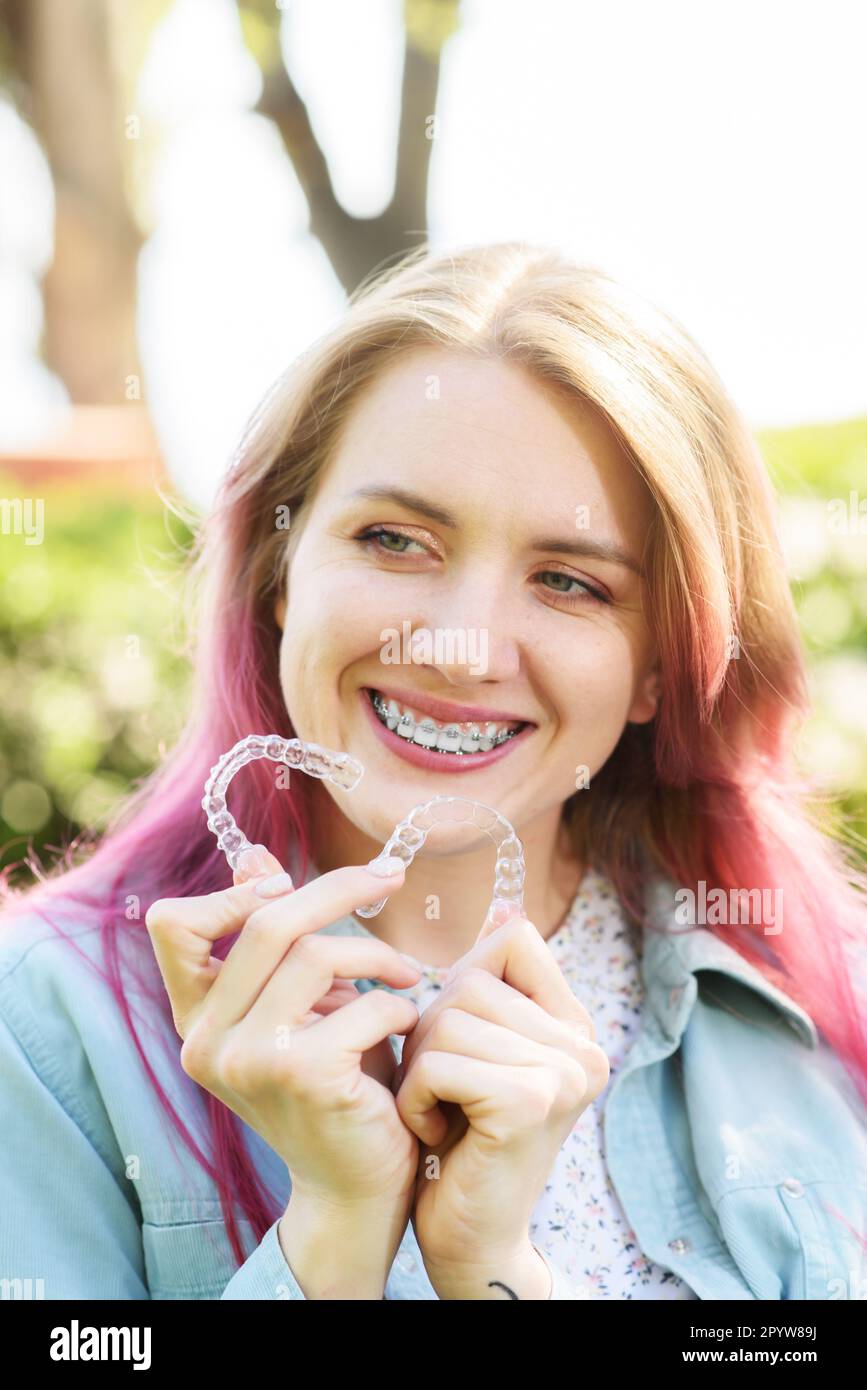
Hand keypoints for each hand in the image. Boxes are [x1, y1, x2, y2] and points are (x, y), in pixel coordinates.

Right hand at [145, 851, 422, 1222]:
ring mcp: (248, 1061)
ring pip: (315, 955)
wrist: (357, 1187)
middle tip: (390, 877)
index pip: (172, 925)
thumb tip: (253, 853)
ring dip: (377, 956)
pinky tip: (409, 1025)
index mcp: (197, 1019)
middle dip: (339, 889)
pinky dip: (398, 1006)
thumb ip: (274, 941)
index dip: (231, 893)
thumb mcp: (298, 1005)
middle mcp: (207, 1041)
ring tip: (409, 976)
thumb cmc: (336, 1084)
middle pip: (266, 922)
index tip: (290, 882)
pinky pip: (361, 1004)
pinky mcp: (301, 1077)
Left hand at [394, 909, 609, 1298]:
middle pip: (469, 981)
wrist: (469, 1238)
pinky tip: (437, 1134)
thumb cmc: (458, 1136)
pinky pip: (439, 1062)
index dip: (465, 980)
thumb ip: (489, 984)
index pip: (515, 939)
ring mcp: (563, 1073)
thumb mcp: (474, 1048)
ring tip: (440, 1112)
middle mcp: (583, 1046)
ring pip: (448, 1019)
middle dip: (432, 1035)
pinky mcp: (530, 1101)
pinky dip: (418, 1099)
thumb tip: (505, 907)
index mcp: (574, 1026)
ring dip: (420, 1071)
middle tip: (445, 1093)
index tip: (464, 1044)